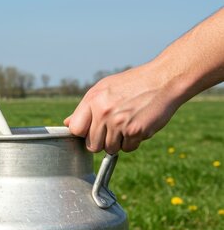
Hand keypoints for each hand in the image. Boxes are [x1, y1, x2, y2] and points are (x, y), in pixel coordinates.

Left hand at [64, 64, 180, 153]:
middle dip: (101, 141)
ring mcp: (119, 123)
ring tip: (127, 124)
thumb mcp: (104, 88)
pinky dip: (133, 142)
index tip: (91, 131)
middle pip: (92, 145)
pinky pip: (128, 148)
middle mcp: (103, 112)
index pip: (75, 129)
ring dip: (118, 142)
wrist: (163, 80)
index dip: (83, 133)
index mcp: (93, 100)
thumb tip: (67, 124)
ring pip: (110, 149)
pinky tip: (138, 125)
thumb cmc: (132, 84)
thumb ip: (85, 108)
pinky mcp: (136, 131)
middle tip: (113, 129)